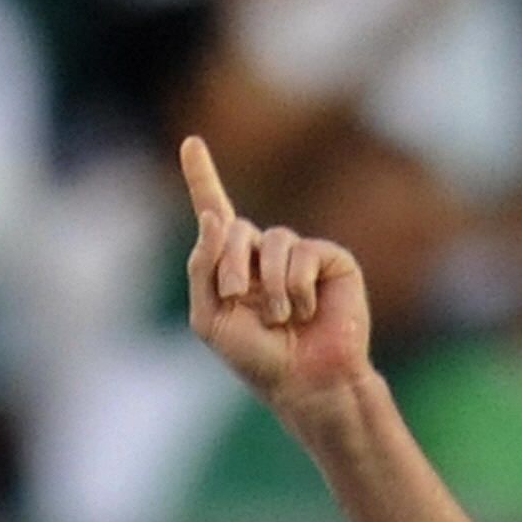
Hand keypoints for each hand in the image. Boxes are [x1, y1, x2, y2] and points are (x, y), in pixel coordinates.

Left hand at [181, 136, 376, 434]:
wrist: (304, 380)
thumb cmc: (256, 356)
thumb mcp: (210, 317)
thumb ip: (202, 267)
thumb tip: (213, 216)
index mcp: (231, 265)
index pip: (215, 212)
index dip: (202, 176)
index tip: (190, 142)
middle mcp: (264, 253)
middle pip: (234, 228)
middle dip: (228, 264)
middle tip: (234, 297)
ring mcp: (299, 253)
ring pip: (271, 239)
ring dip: (267, 285)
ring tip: (278, 317)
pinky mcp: (331, 259)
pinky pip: (303, 253)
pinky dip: (296, 287)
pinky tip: (305, 311)